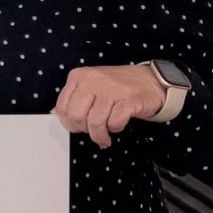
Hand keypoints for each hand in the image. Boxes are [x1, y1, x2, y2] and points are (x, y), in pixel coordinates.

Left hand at [53, 65, 168, 148]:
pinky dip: (115, 128)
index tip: (78, 127)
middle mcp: (92, 80)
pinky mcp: (127, 100)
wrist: (150, 81)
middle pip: (76, 116)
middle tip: (93, 131)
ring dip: (100, 134)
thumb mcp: (91, 86)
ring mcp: (110, 89)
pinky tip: (118, 124)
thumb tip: (63, 119)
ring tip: (105, 135)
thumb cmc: (118, 87)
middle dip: (84, 129)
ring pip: (95, 122)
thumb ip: (76, 99)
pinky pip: (114, 123)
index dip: (69, 123)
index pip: (62, 107)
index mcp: (79, 77)